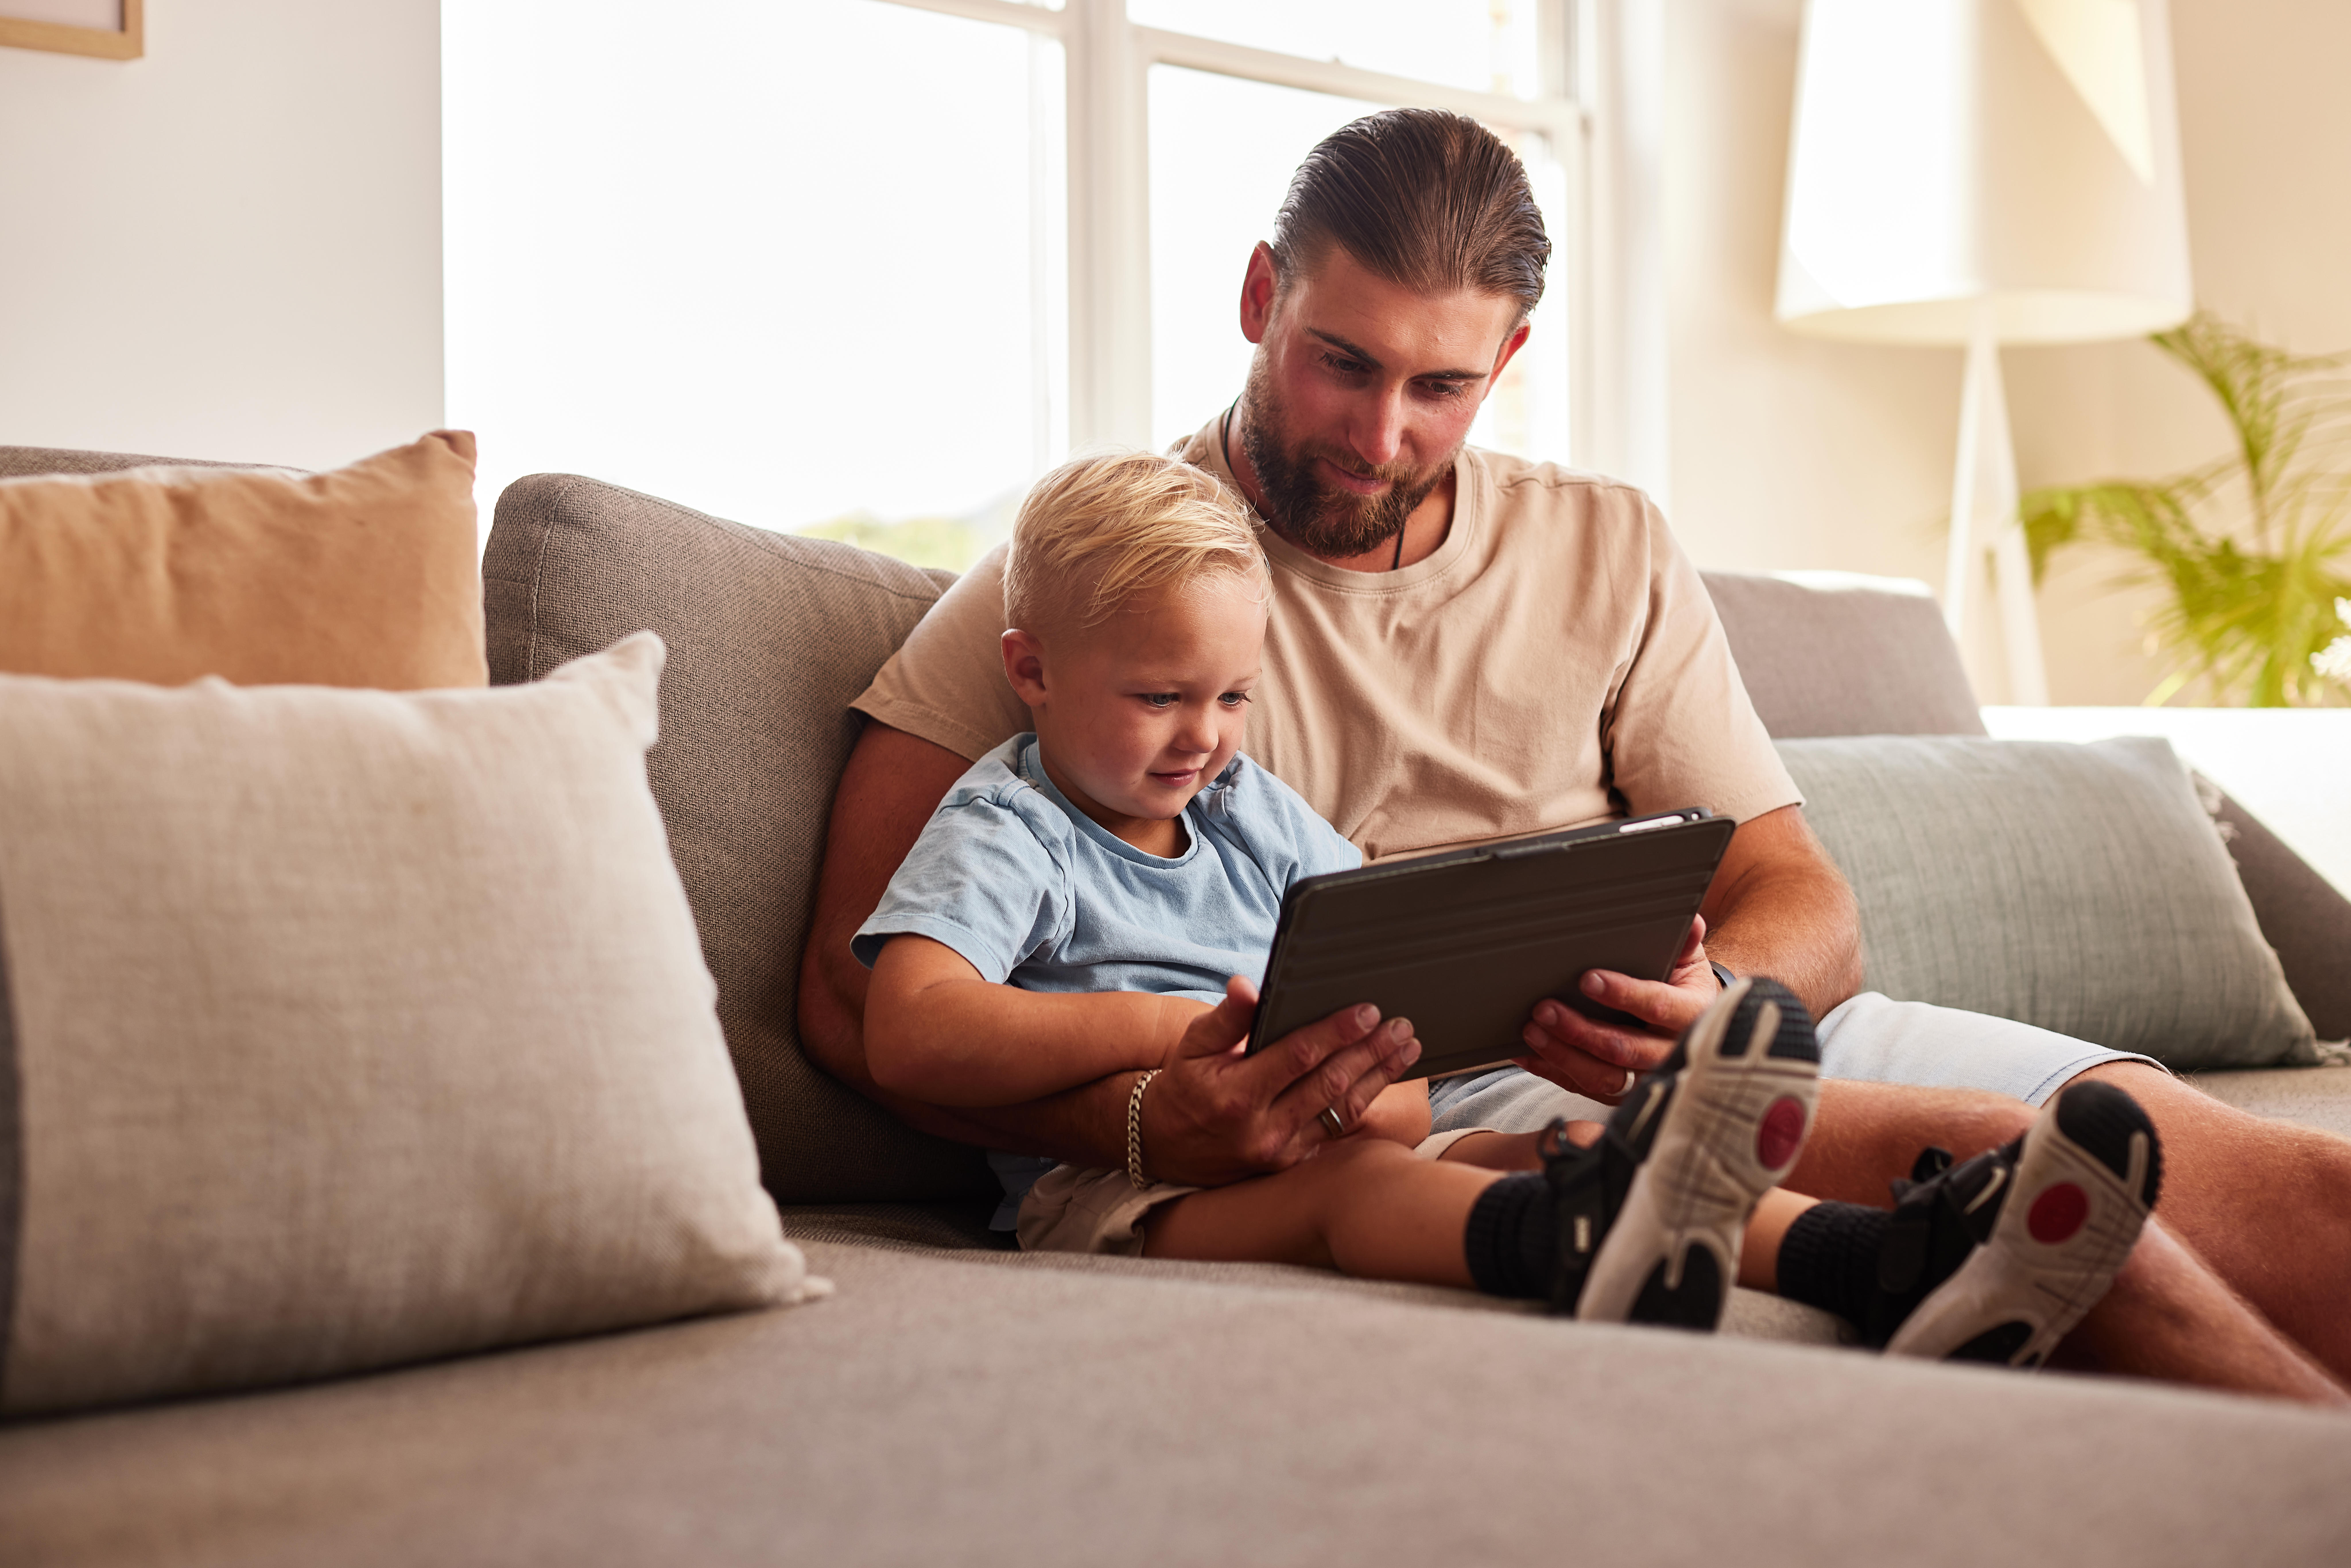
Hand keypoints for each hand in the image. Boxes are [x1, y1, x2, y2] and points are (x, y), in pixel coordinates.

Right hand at [1136, 977, 1420, 1186]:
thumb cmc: (1184, 1087)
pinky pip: (1335, 1132)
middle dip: (1371, 1052)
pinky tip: (1383, 1082)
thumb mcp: (1193, 1046)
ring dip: (1379, 1077)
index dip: (1336, 1032)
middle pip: (1330, 1084)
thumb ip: (1226, 1018)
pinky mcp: (1290, 1164)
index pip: (1298, 1057)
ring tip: (1406, 1050)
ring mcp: (1280, 1152)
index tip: (1367, 1011)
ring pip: (1342, 1111)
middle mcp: (1262, 1129)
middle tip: (1402, 1027)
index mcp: (1236, 1095)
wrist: (1164, 1147)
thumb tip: (1247, 986)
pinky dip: (1364, 1105)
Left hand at [1512, 916, 1721, 1103]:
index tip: (1589, 980)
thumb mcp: (1688, 963)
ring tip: (1534, 1031)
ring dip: (1564, 1055)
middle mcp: (1672, 1052)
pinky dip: (1553, 1071)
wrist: (1690, 1026)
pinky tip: (1529, 1054)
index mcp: (1693, 1016)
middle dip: (1581, 1031)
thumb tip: (1692, 923)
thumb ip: (1684, 944)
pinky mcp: (1623, 1092)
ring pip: (1604, 1077)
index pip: (1659, 1007)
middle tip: (1546, 1009)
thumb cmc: (1682, 988)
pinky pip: (1585, 1088)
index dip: (1624, 995)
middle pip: (1625, 1050)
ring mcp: (1647, 1077)